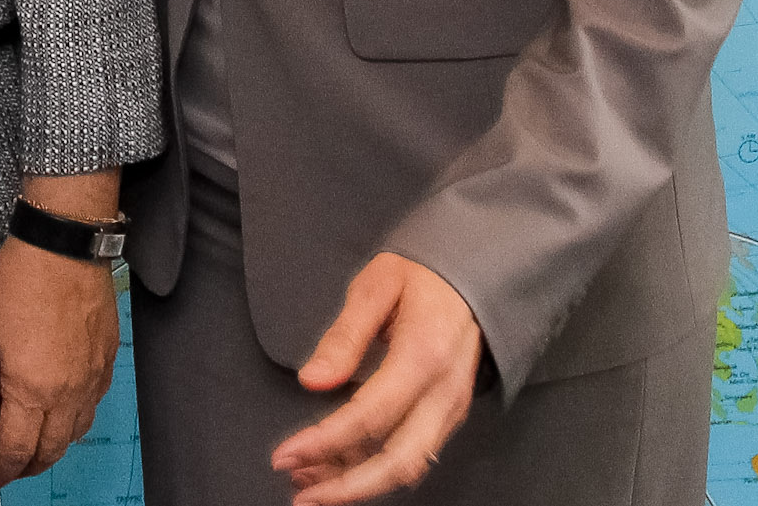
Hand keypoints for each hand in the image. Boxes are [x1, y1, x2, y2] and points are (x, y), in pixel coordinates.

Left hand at [0, 224, 120, 490]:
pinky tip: (62, 409)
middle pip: (50, 451)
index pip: (15, 451)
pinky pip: (94, 404)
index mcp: (31, 389)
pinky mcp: (107, 359)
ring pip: (76, 432)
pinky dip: (76, 418)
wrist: (63, 244)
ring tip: (33, 442)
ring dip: (53, 446)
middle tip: (8, 468)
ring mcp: (92, 377)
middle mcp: (67, 391)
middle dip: (27, 467)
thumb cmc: (22, 280)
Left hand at [272, 254, 483, 502]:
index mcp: (423, 356)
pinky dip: (376, 469)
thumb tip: (311, 381)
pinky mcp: (449, 415)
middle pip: (398, 462)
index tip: (284, 455)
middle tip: (299, 494)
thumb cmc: (421, 275)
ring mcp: (451, 408)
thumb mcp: (376, 285)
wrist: (473, 276)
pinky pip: (414, 453)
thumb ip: (344, 335)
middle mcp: (444, 392)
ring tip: (309, 483)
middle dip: (346, 488)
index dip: (324, 442)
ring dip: (358, 483)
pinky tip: (339, 465)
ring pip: (407, 466)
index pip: (370, 416)